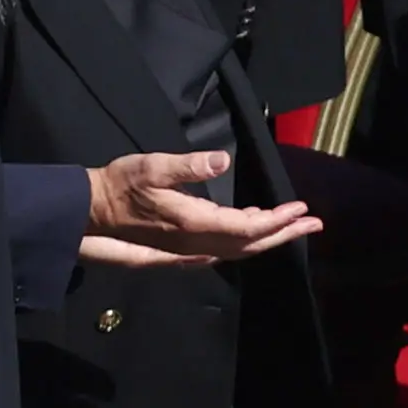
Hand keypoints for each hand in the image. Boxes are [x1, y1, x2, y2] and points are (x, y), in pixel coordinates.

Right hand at [86, 150, 322, 264]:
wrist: (92, 209)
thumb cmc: (121, 184)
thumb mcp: (152, 166)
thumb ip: (188, 165)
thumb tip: (222, 160)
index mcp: (194, 223)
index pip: (248, 228)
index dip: (277, 221)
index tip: (300, 210)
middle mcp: (197, 241)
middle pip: (251, 244)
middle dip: (285, 233)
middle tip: (315, 223)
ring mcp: (191, 246)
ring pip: (241, 247)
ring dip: (271, 236)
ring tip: (296, 223)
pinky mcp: (185, 244)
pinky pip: (226, 245)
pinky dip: (249, 236)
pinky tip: (258, 224)